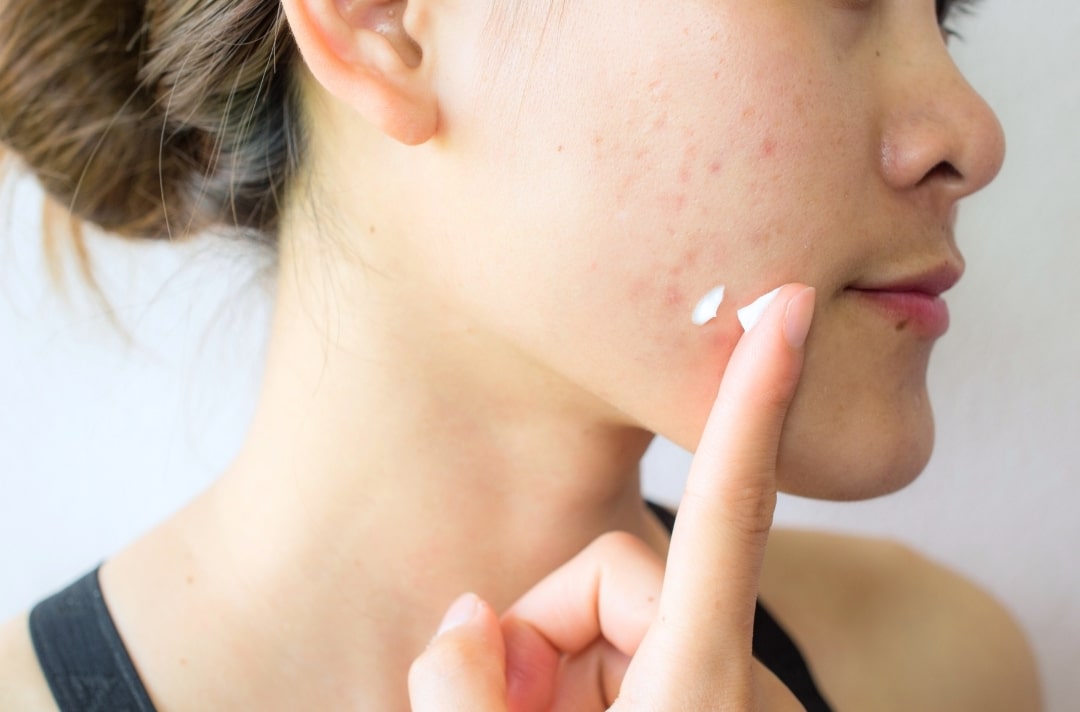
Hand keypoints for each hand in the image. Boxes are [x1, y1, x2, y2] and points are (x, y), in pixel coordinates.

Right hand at [409, 284, 816, 710]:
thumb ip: (461, 689)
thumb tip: (468, 618)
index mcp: (702, 686)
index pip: (727, 507)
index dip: (753, 398)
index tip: (788, 311)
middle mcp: (735, 679)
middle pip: (614, 569)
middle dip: (547, 632)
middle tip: (515, 709)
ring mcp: (728, 693)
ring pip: (613, 613)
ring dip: (559, 672)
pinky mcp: (712, 705)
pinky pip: (631, 651)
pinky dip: (585, 689)